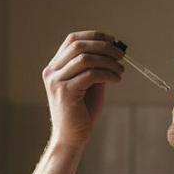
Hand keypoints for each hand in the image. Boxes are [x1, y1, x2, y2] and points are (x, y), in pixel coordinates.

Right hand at [42, 31, 124, 145]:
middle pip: (78, 45)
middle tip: (121, 55)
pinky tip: (116, 80)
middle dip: (103, 47)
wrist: (72, 137)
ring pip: (85, 58)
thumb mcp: (90, 84)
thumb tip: (113, 50)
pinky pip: (90, 75)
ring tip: (120, 71)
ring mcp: (56, 81)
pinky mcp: (65, 92)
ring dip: (108, 62)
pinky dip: (107, 74)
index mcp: (55, 67)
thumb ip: (96, 67)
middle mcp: (52, 71)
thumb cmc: (82, 112)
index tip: (112, 40)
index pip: (72, 40)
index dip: (94, 36)